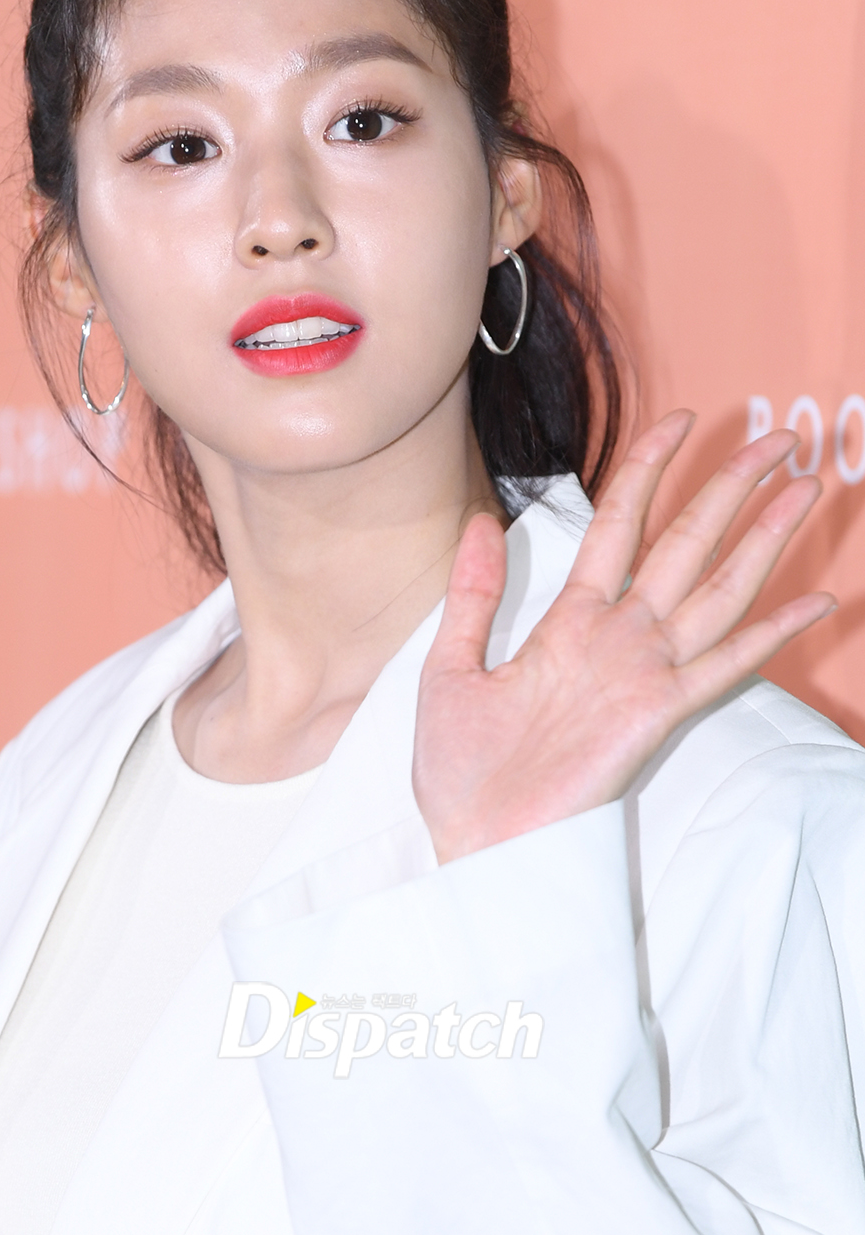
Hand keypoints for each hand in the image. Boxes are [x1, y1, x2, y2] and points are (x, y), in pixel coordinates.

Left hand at [413, 411, 834, 862]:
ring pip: (716, 588)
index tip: (681, 423)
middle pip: (685, 544)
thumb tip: (482, 520)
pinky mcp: (658, 713)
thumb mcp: (450, 666)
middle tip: (779, 440)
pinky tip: (815, 601)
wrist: (472, 843)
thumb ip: (472, 594)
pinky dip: (770, 633)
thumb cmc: (461, 769)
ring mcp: (645, 672)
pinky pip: (723, 665)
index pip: (620, 525)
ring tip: (806, 487)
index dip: (649, 471)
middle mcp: (619, 637)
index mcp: (570, 621)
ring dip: (762, 538)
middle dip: (730, 489)